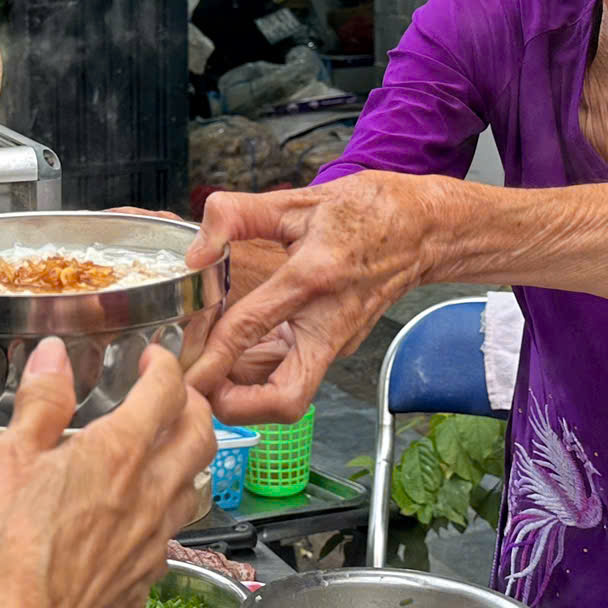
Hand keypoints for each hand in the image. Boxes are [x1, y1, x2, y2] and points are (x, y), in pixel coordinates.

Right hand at [0, 339, 214, 607]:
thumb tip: (54, 356)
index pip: (165, 391)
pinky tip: (141, 510)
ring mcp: (155, 537)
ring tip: (164, 446)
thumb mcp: (5, 461)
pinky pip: (173, 530)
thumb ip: (40, 404)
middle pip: (201, 434)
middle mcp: (150, 491)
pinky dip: (167, 506)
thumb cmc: (4, 549)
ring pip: (196, 483)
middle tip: (170, 393)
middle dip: (192, 403)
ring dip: (189, 455)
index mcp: (117, 453)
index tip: (152, 357)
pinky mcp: (147, 573)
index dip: (164, 365)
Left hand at [184, 174, 426, 423]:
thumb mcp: (299, 200)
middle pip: (285, 398)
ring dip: (246, 394)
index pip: (249, 327)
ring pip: (290, 395)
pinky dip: (263, 373)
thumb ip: (239, 216)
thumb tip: (197, 249)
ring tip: (209, 371)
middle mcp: (328, 321)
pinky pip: (296, 373)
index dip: (209, 355)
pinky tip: (239, 352)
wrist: (426, 228)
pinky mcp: (339, 346)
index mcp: (313, 277)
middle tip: (199, 391)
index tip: (181, 368)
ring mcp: (337, 340)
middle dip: (236, 407)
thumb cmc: (369, 211)